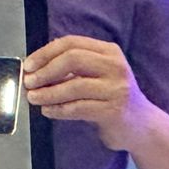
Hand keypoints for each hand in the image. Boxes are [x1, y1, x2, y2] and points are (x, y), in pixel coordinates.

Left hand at [23, 35, 153, 150]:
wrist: (140, 125)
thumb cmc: (109, 98)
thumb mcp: (95, 75)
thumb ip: (71, 67)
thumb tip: (34, 68)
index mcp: (108, 52)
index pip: (71, 43)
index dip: (45, 53)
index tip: (28, 65)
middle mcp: (115, 66)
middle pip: (73, 59)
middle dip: (45, 71)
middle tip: (29, 82)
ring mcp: (117, 88)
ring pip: (74, 86)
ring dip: (48, 93)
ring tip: (33, 98)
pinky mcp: (114, 110)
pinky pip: (78, 108)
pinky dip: (58, 109)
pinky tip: (47, 110)